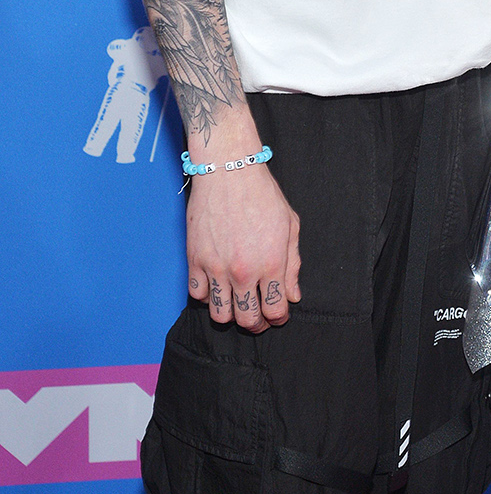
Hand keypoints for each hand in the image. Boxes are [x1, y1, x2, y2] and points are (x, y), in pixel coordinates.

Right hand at [186, 164, 300, 332]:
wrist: (228, 170)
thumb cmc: (262, 193)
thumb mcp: (289, 225)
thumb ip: (292, 264)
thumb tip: (292, 295)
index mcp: (271, 262)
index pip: (274, 310)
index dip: (278, 318)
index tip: (277, 315)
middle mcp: (243, 270)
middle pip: (247, 320)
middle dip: (256, 323)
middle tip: (258, 315)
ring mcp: (216, 267)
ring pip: (220, 315)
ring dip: (230, 314)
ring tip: (237, 302)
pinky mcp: (194, 260)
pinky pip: (197, 295)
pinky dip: (207, 296)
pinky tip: (217, 285)